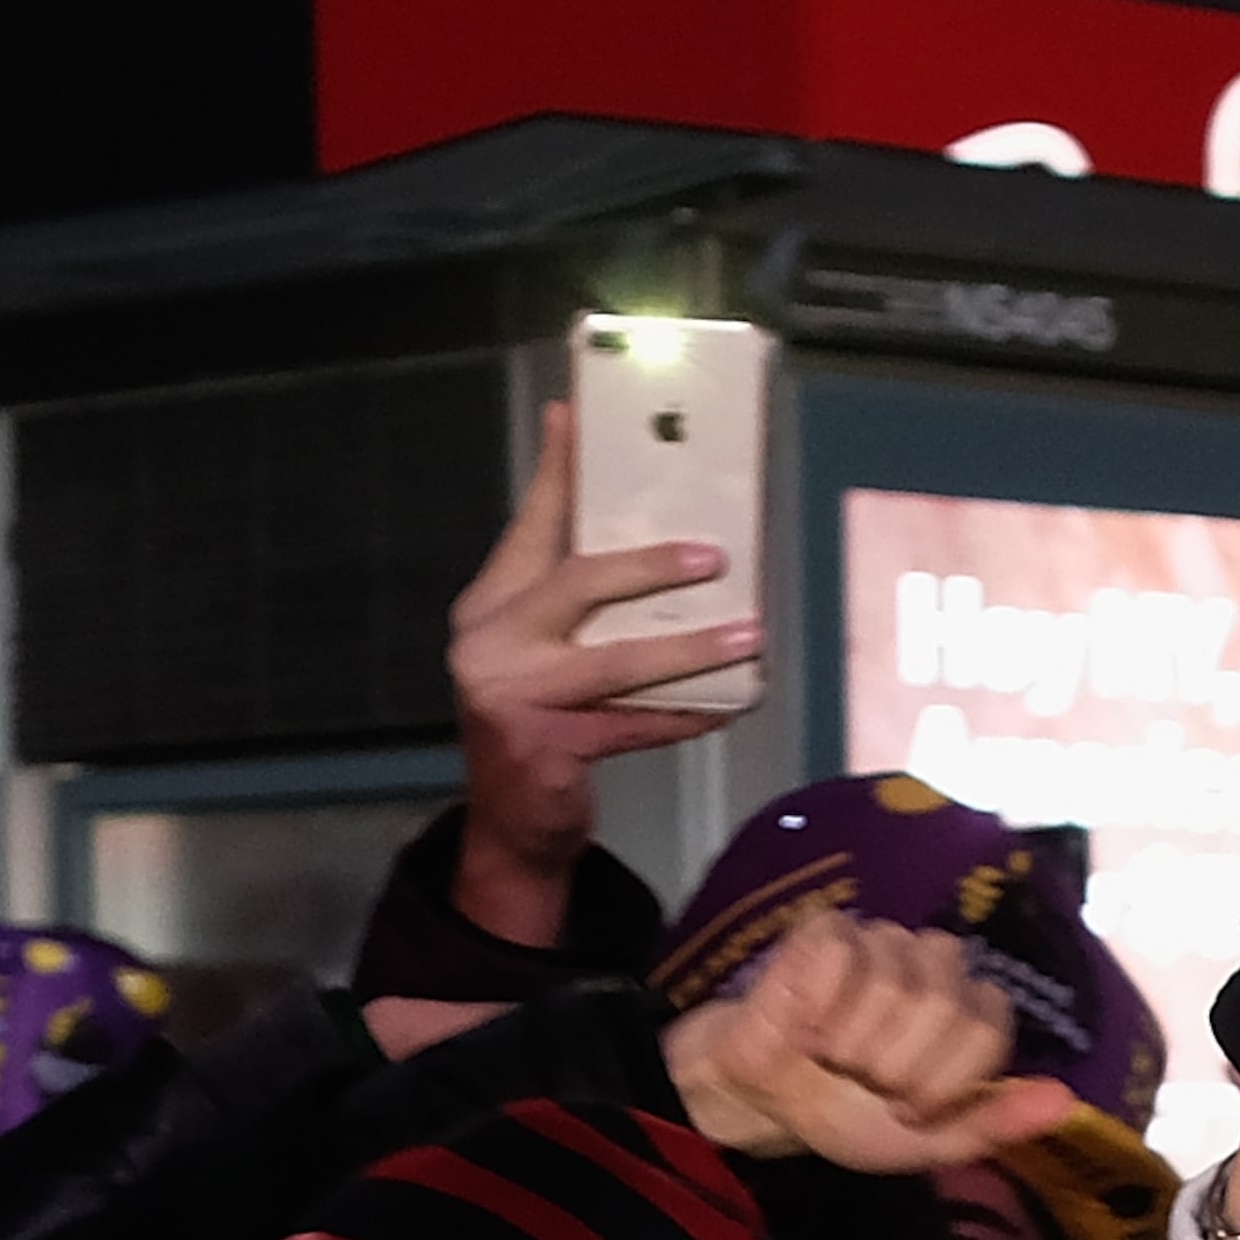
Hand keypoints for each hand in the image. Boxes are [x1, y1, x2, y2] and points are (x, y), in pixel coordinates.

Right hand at [447, 404, 758, 939]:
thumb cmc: (541, 722)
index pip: (533, 524)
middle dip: (648, 564)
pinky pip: (633, 724)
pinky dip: (685, 714)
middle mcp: (489, 641)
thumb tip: (623, 517)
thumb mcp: (542, 648)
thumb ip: (573, 590)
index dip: (562, 471)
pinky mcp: (544, 748)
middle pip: (576, 581)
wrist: (514, 825)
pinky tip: (729, 704)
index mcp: (490, 604)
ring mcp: (510, 695)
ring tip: (750, 637)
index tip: (581, 414)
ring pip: (615, 660)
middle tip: (714, 555)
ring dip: (690, 647)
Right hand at [663, 914, 1081, 1171]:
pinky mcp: (826, 931)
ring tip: (831, 1057)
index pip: (990, 1027)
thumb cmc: (847, 1114)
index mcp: (967, 1012)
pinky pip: (842, 958)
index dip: (945, 1081)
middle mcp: (933, 967)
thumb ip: (995, 1123)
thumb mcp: (929, 1142)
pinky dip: (820, 1008)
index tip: (908, 1107)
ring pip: (894, 985)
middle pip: (946, 1007)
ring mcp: (881, 942)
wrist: (766, 1106)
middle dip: (900, 1068)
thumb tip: (1064, 1102)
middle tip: (866, 1083)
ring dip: (854, 1045)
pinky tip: (806, 1025)